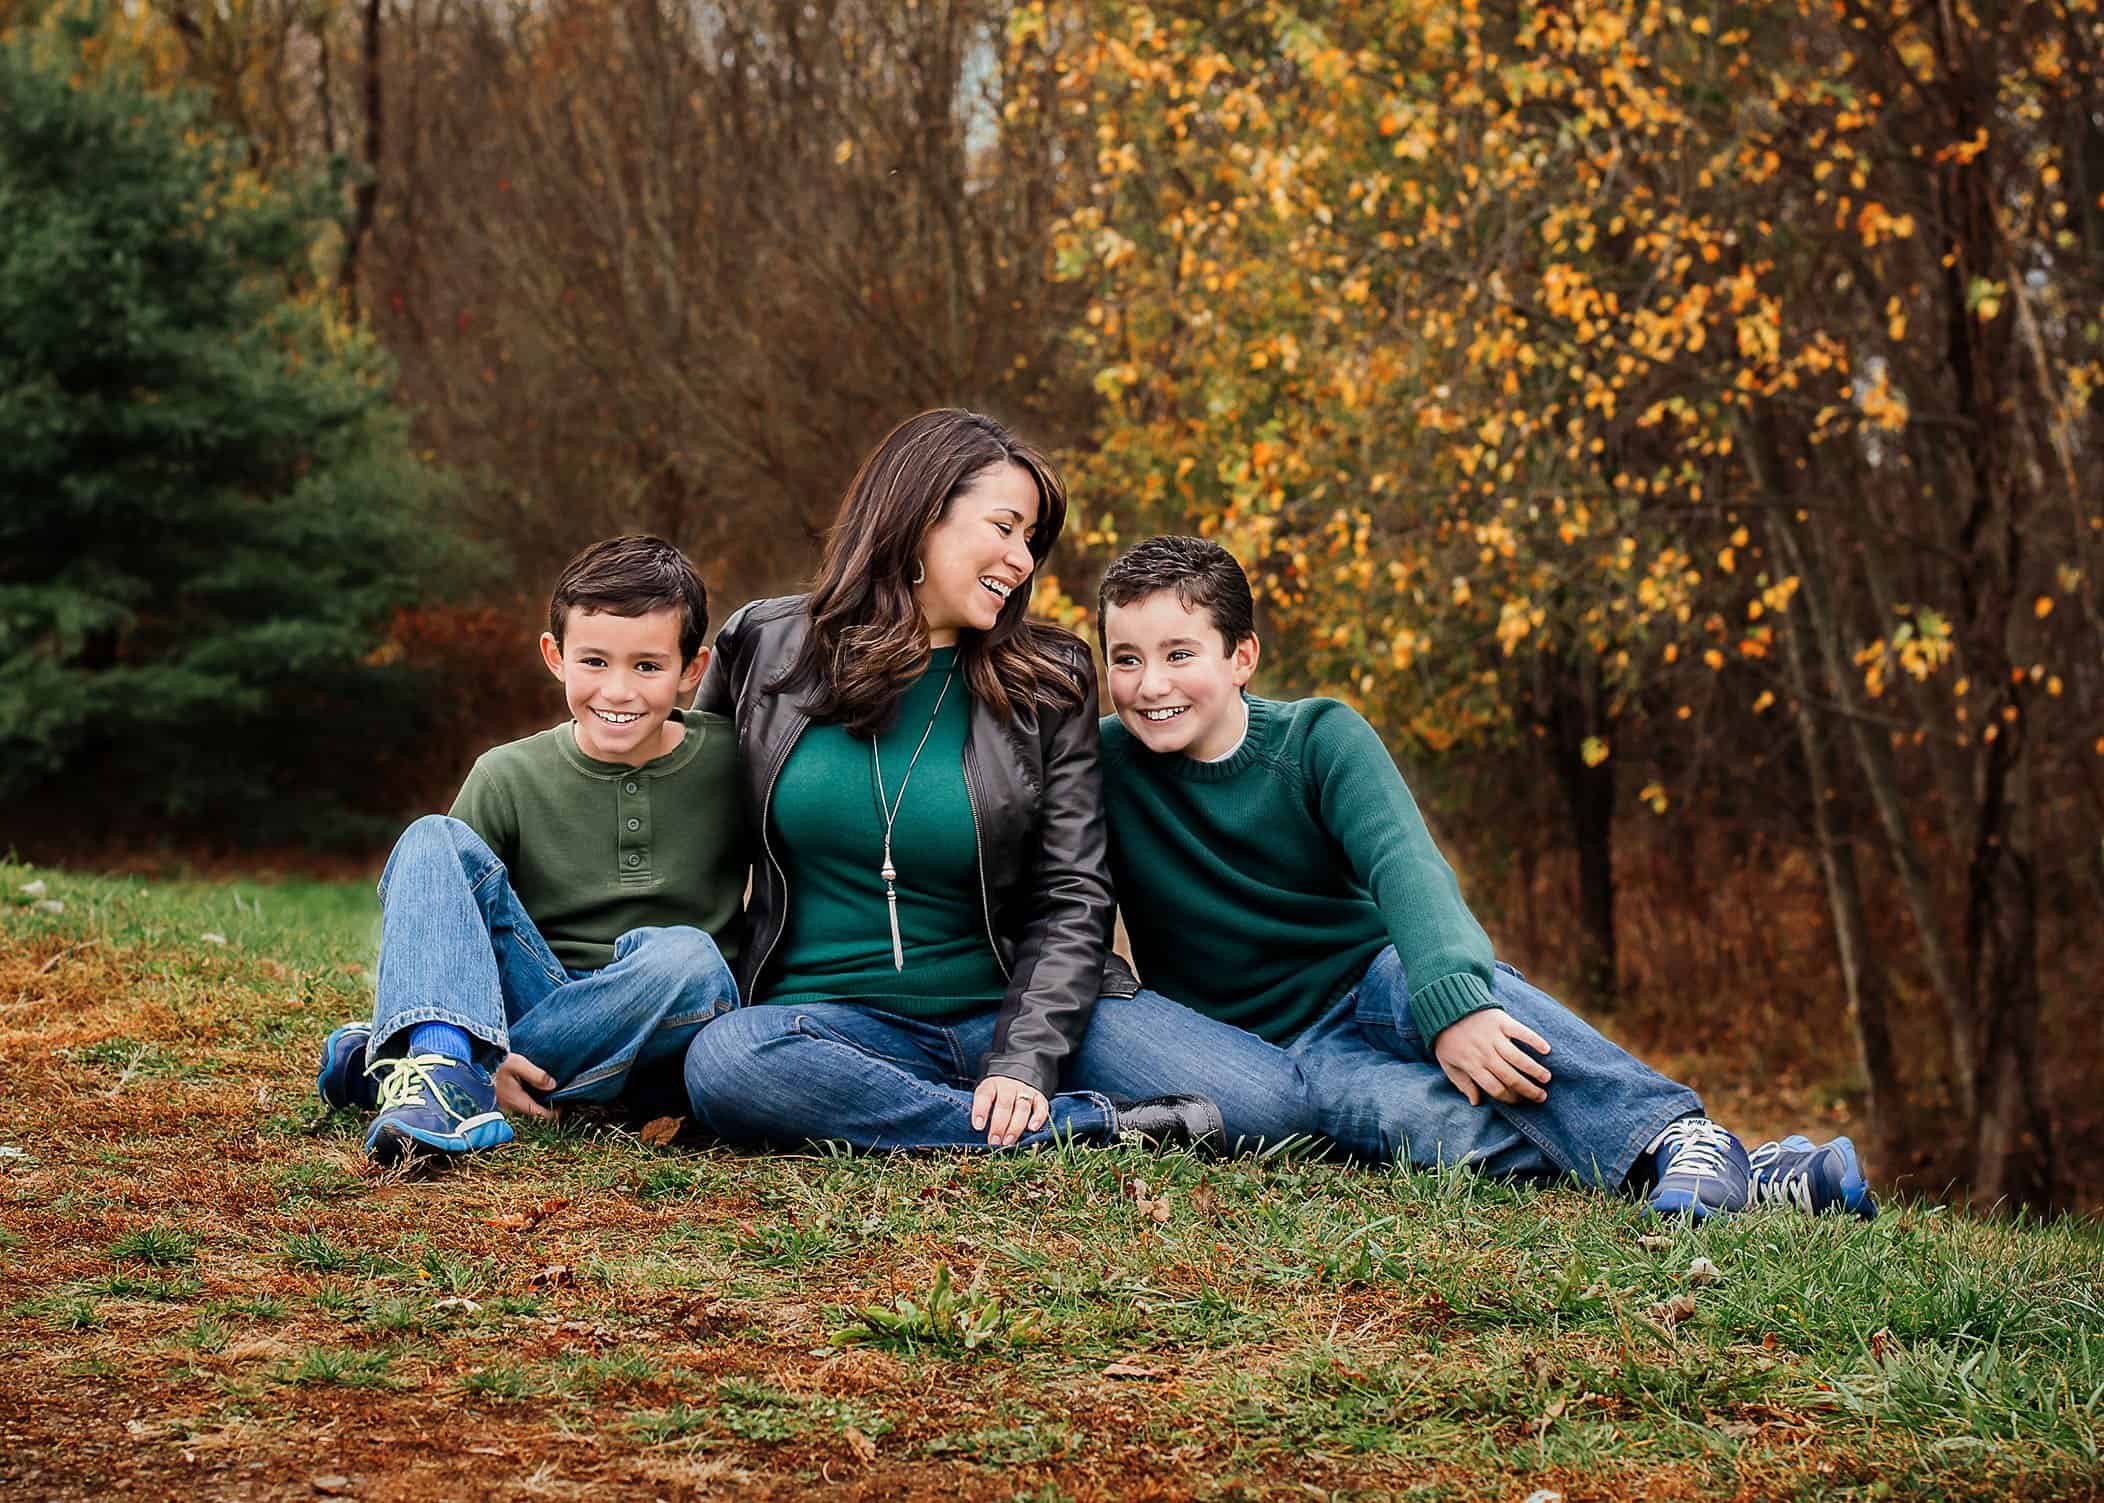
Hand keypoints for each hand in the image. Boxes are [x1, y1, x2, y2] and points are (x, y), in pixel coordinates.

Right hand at [494, 1052, 561, 1122]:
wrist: (479, 1064)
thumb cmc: (498, 1063)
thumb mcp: (519, 1064)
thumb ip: (536, 1075)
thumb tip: (552, 1085)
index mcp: (517, 1101)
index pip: (541, 1116)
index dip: (555, 1113)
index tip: (563, 1104)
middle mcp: (511, 1108)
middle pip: (535, 1116)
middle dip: (548, 1110)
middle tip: (559, 1099)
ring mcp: (506, 1107)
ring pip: (528, 1113)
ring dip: (539, 1107)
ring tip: (549, 1095)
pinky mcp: (504, 1103)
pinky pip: (521, 1108)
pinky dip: (531, 1103)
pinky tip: (536, 1093)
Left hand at [970, 1073, 1049, 1147]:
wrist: (1017, 1080)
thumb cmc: (996, 1098)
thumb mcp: (986, 1100)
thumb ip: (984, 1113)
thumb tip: (979, 1135)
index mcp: (991, 1085)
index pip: (984, 1095)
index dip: (981, 1110)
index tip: (978, 1127)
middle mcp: (1008, 1087)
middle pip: (1004, 1104)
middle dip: (999, 1125)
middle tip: (994, 1141)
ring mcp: (1025, 1092)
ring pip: (1022, 1108)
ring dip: (1015, 1127)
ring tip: (1008, 1141)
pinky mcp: (1039, 1098)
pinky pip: (1041, 1107)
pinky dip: (1038, 1118)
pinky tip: (1032, 1129)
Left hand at [1433, 1008, 1552, 1105]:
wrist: (1447, 1007)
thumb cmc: (1448, 1039)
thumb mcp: (1448, 1064)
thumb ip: (1462, 1083)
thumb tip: (1476, 1102)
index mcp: (1472, 1065)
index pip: (1495, 1088)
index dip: (1509, 1098)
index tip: (1519, 1101)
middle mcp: (1485, 1053)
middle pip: (1510, 1077)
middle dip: (1528, 1090)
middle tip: (1542, 1097)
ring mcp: (1494, 1037)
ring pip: (1518, 1058)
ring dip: (1535, 1069)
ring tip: (1546, 1078)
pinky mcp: (1501, 1021)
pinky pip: (1521, 1032)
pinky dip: (1535, 1040)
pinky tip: (1546, 1049)